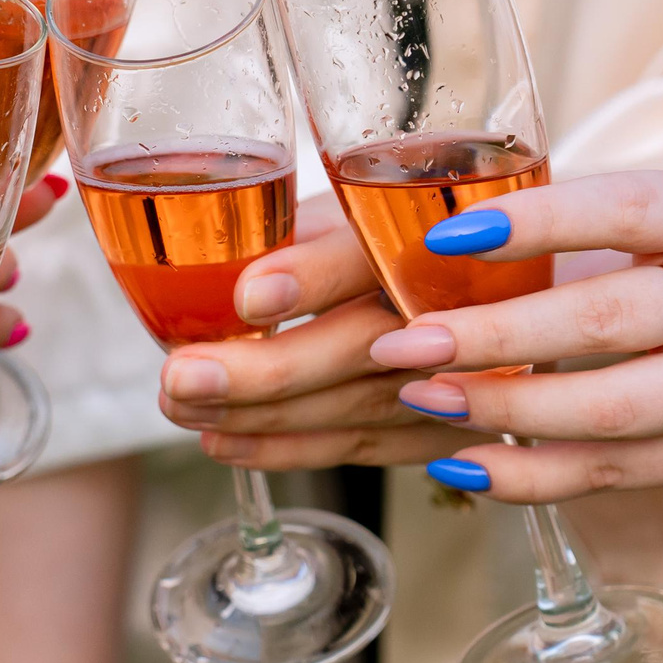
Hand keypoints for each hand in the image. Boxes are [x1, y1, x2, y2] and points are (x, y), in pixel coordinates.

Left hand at [154, 192, 460, 469]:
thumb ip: (300, 233)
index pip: (375, 256)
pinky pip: (362, 447)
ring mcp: (458, 377)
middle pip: (362, 346)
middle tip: (184, 374)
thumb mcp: (356, 212)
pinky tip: (225, 441)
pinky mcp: (443, 430)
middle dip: (267, 369)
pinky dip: (289, 449)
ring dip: (262, 415)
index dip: (313, 277)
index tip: (249, 296)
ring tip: (183, 406)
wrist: (479, 297)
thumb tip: (212, 260)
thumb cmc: (400, 241)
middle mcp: (452, 308)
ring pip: (355, 405)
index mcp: (427, 236)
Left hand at [366, 171, 662, 502]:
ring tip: (422, 399)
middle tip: (402, 343)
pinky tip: (464, 464)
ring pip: (610, 412)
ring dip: (504, 411)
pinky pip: (616, 473)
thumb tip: (441, 241)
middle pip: (607, 322)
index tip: (445, 236)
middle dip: (493, 337)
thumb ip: (592, 227)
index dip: (536, 223)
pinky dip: (532, 475)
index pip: (626, 209)